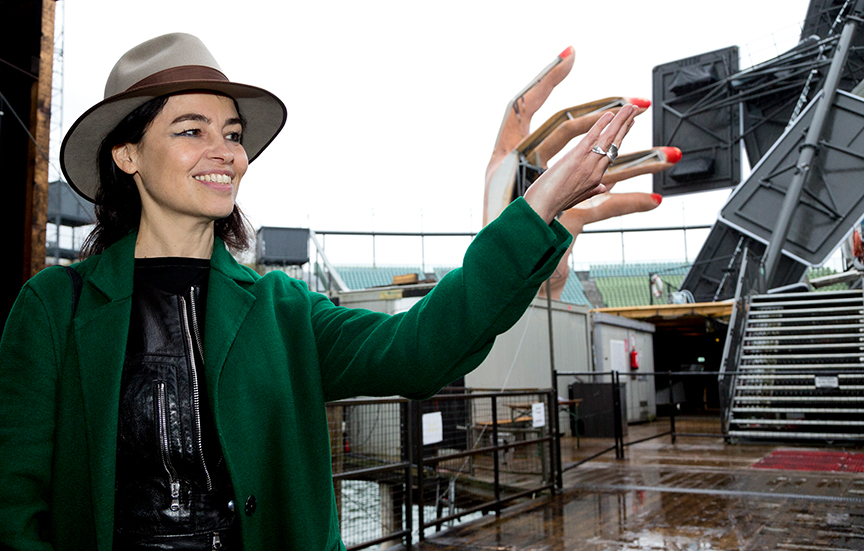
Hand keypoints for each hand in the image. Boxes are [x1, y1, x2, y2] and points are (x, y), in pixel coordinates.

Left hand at [522, 105, 638, 223]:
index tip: (628, 126)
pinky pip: (592, 138)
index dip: (621, 138)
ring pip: (608, 139)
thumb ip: (592, 190)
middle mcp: (595, 170)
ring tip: (630, 107)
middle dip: (626, 125)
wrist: (541, 208)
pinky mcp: (575, 158)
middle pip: (615, 144)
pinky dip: (601, 125)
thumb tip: (603, 187)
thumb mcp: (578, 198)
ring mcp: (586, 164)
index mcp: (595, 179)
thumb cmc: (554, 203)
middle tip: (634, 111)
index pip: (612, 154)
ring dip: (621, 121)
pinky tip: (609, 115)